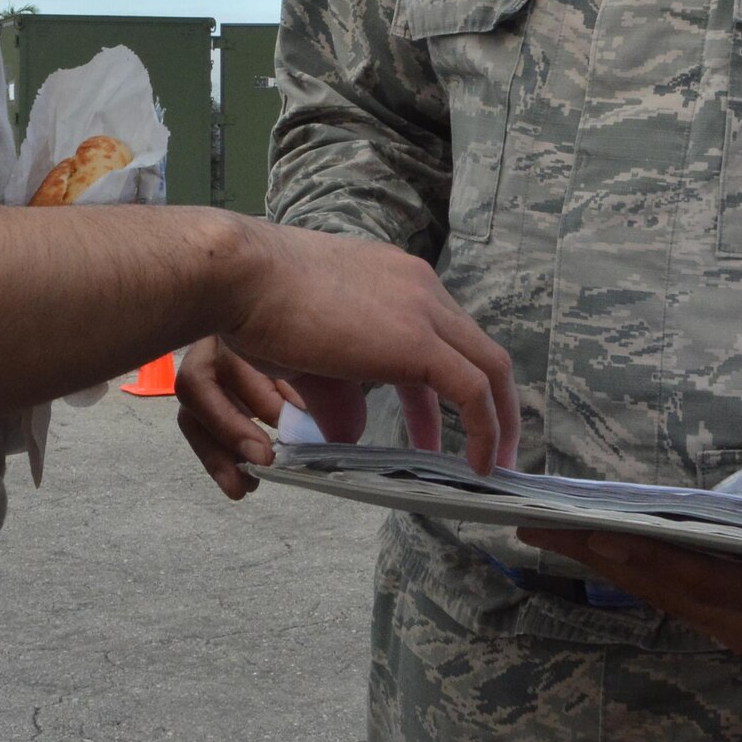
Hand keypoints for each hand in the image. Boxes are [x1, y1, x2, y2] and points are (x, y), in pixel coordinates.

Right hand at [177, 222, 510, 499]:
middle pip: (477, 348)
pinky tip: (475, 465)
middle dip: (490, 403)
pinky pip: (473, 391)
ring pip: (489, 368)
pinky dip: (484, 429)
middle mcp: (419, 286)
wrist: (244, 276)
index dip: (448, 381)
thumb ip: (340, 393)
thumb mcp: (311, 354)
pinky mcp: (419, 342)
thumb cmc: (260, 306)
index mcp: (395, 278)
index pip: (441, 332)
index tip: (439, 423)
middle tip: (485, 449)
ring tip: (490, 465)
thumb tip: (351, 435)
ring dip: (497, 420)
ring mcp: (423, 309)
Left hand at [514, 522, 741, 655]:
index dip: (646, 556)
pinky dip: (622, 565)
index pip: (700, 578)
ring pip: (652, 592)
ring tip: (541, 531)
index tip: (594, 532)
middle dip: (595, 557)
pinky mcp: (722, 616)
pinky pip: (662, 590)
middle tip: (533, 527)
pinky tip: (587, 541)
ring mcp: (731, 626)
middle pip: (658, 587)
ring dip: (597, 562)